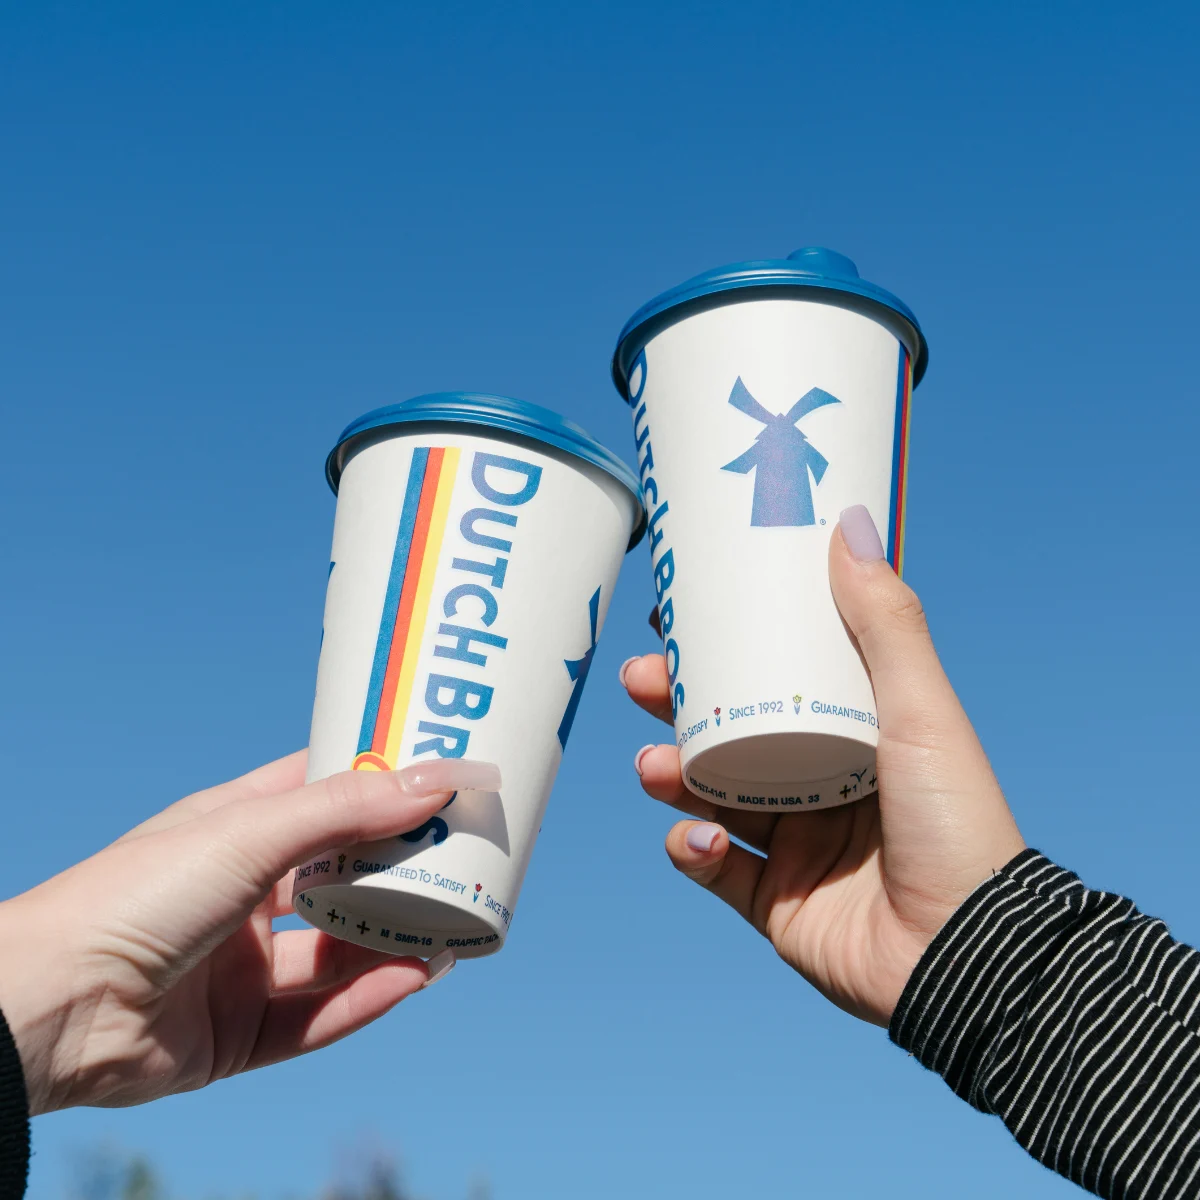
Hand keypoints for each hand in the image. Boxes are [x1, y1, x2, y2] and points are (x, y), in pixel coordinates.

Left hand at [0, 753, 498, 1112]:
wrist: (52, 1007)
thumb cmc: (137, 893)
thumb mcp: (249, 832)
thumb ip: (346, 810)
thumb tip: (438, 777)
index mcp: (237, 829)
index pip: (325, 793)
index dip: (381, 781)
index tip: (443, 770)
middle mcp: (245, 894)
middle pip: (343, 877)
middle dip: (403, 868)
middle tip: (468, 853)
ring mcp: (243, 965)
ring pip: (338, 952)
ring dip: (395, 939)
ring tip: (456, 923)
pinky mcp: (241, 1033)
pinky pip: (319, 1016)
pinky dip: (368, 997)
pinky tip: (414, 976)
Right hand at [622, 505, 1024, 1025]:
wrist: (966, 958)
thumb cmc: (955, 823)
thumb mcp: (920, 710)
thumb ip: (885, 621)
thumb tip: (851, 523)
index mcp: (853, 732)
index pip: (776, 674)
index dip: (728, 644)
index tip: (683, 611)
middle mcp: (819, 781)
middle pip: (728, 730)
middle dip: (677, 702)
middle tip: (643, 677)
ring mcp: (792, 843)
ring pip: (708, 793)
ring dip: (670, 772)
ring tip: (656, 764)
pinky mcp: (771, 900)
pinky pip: (709, 866)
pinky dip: (690, 848)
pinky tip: (698, 839)